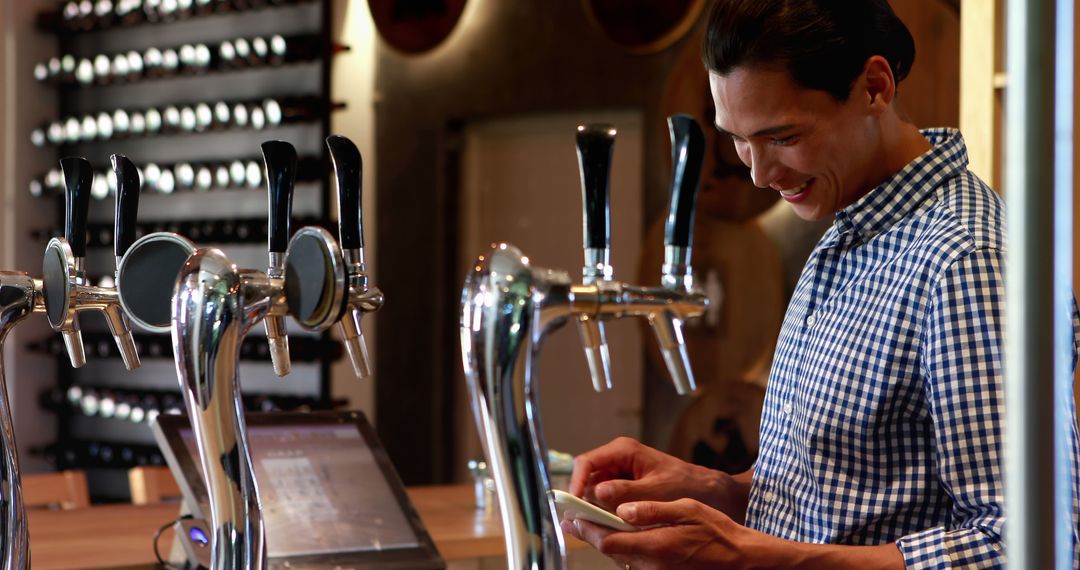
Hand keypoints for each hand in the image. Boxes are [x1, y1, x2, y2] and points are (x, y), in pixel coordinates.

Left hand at [562, 499, 905, 569]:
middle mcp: (652, 565)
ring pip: (622, 557)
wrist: (747, 562)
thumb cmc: (721, 533)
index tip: (572, 515)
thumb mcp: (688, 510)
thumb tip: (622, 509)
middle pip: (611, 551)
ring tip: (595, 522)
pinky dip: (627, 548)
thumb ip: (652, 511)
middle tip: (577, 516)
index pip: (608, 541)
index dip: (587, 528)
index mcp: (655, 547)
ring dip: (608, 541)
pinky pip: (638, 562)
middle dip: (592, 534)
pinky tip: (626, 535)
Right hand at [569, 437, 749, 522]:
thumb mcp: (655, 490)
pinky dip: (609, 511)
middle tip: (586, 520)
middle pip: (588, 477)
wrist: (708, 491)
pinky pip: (608, 499)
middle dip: (586, 499)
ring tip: (604, 523)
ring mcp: (621, 473)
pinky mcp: (625, 486)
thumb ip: (625, 492)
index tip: (575, 503)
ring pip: (596, 490)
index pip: (586, 462)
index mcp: (623, 450)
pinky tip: (616, 522)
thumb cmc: (686, 484)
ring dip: (598, 507)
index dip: (576, 482)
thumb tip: (597, 493)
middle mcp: (618, 459)